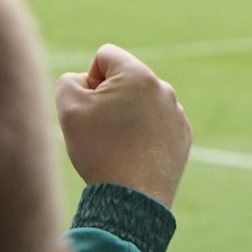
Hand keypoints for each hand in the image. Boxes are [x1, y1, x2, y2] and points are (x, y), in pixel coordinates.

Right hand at [55, 45, 192, 207]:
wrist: (133, 195)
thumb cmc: (99, 149)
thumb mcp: (68, 107)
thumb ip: (69, 81)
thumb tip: (86, 81)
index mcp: (139, 75)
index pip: (106, 56)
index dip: (89, 78)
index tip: (90, 105)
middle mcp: (164, 89)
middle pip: (125, 79)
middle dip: (108, 97)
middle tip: (101, 127)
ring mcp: (177, 112)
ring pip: (140, 103)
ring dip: (125, 115)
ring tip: (117, 144)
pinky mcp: (183, 135)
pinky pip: (155, 124)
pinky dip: (142, 134)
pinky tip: (133, 154)